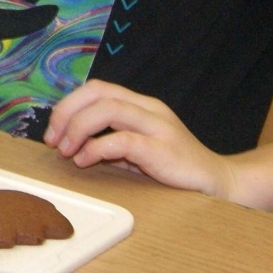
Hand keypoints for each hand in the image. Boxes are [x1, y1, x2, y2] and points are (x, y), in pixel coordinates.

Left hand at [44, 80, 237, 199]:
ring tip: (66, 151)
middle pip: (97, 91)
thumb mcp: (137, 149)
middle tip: (53, 139)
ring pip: (107, 108)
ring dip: (78, 128)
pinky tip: (85, 160)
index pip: (97, 89)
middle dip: (66, 112)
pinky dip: (96, 148)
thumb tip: (71, 143)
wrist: (220, 183)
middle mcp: (148, 108)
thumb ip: (110, 140)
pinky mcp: (163, 148)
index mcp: (140, 104)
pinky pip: (122, 139)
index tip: (53, 130)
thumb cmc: (174, 167)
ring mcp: (158, 125)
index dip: (68, 105)